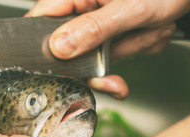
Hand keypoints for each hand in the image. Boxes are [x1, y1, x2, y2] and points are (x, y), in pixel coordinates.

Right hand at [25, 0, 189, 95]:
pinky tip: (147, 37)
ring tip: (148, 32)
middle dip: (96, 62)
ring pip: (93, 53)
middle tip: (112, 76)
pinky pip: (111, 53)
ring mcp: (96, 21)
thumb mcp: (130, 9)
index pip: (41, 18)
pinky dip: (132, 51)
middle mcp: (83, 7)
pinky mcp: (109, 32)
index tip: (57, 69)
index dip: (43, 46)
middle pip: (67, 45)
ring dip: (124, 52)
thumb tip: (60, 47)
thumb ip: (94, 28)